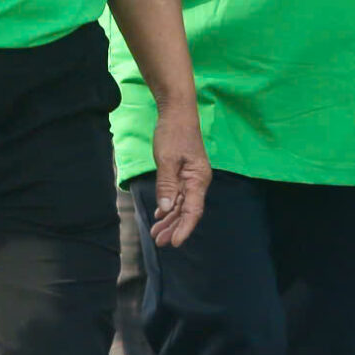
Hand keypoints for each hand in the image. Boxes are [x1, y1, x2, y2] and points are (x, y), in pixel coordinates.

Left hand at [147, 100, 210, 246]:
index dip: (184, 228)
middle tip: (159, 242)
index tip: (175, 243)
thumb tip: (166, 209)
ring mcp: (190, 177)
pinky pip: (177, 195)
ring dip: (169, 220)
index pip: (193, 210)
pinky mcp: (183, 173)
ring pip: (181, 205)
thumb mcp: (167, 160)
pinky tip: (160, 216)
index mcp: (198, 179)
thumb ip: (167, 185)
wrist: (177, 112)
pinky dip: (168, 206)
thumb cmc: (174, 133)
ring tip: (156, 234)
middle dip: (174, 228)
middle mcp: (197, 181)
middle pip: (187, 211)